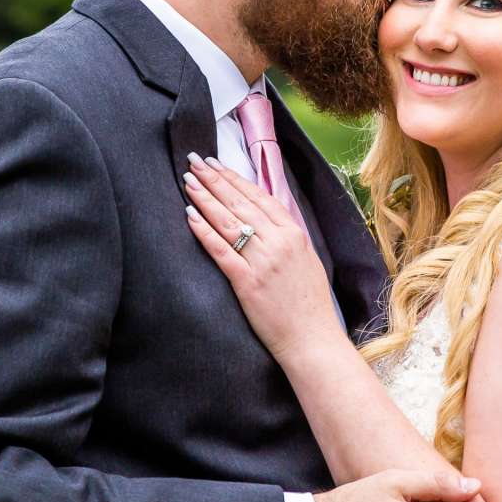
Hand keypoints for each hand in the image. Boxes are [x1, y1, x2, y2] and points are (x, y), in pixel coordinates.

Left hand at [183, 154, 337, 358]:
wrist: (313, 339)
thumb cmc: (310, 305)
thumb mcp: (307, 260)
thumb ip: (288, 237)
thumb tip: (268, 217)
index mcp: (295, 234)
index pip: (259, 197)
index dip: (235, 178)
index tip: (217, 164)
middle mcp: (280, 242)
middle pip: (240, 203)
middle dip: (215, 180)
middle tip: (194, 162)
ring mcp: (263, 261)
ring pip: (228, 221)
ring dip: (205, 198)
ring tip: (188, 181)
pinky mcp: (248, 282)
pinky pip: (221, 250)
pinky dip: (203, 231)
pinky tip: (189, 215)